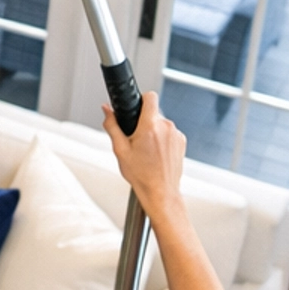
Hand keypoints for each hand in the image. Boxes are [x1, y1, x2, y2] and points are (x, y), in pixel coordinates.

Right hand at [102, 93, 187, 224]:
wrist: (160, 192)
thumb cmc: (142, 175)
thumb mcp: (120, 150)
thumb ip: (112, 125)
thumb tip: (107, 110)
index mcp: (150, 127)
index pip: (150, 97)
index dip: (141, 99)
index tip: (136, 106)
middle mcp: (166, 127)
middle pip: (153, 112)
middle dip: (144, 121)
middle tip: (136, 139)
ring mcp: (176, 135)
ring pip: (161, 123)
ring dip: (154, 131)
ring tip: (147, 151)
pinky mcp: (182, 142)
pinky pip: (169, 133)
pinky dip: (162, 139)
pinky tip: (156, 154)